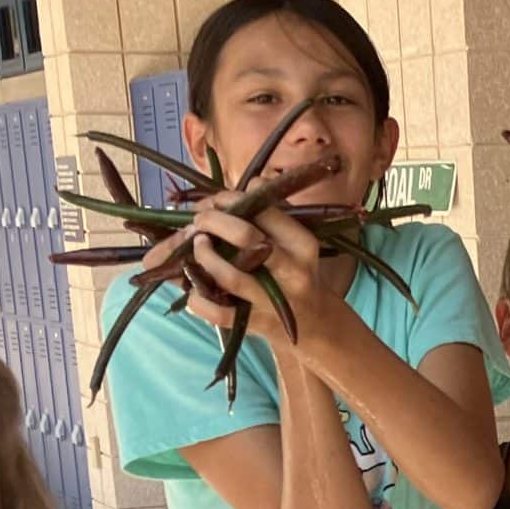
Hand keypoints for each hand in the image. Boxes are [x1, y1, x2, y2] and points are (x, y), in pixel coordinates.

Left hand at [140, 188, 333, 349]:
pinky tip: (193, 289)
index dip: (230, 199)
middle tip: (200, 221)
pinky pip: (218, 312)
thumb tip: (252, 183)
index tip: (215, 201)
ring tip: (197, 246)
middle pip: (246, 237)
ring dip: (204, 255)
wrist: (316, 326)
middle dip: (212, 221)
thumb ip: (274, 213)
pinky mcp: (255, 324)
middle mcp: (291, 271)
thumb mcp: (296, 242)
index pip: (263, 209)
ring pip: (230, 275)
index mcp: (301, 244)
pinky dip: (198, 300)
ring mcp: (272, 301)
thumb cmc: (297, 274)